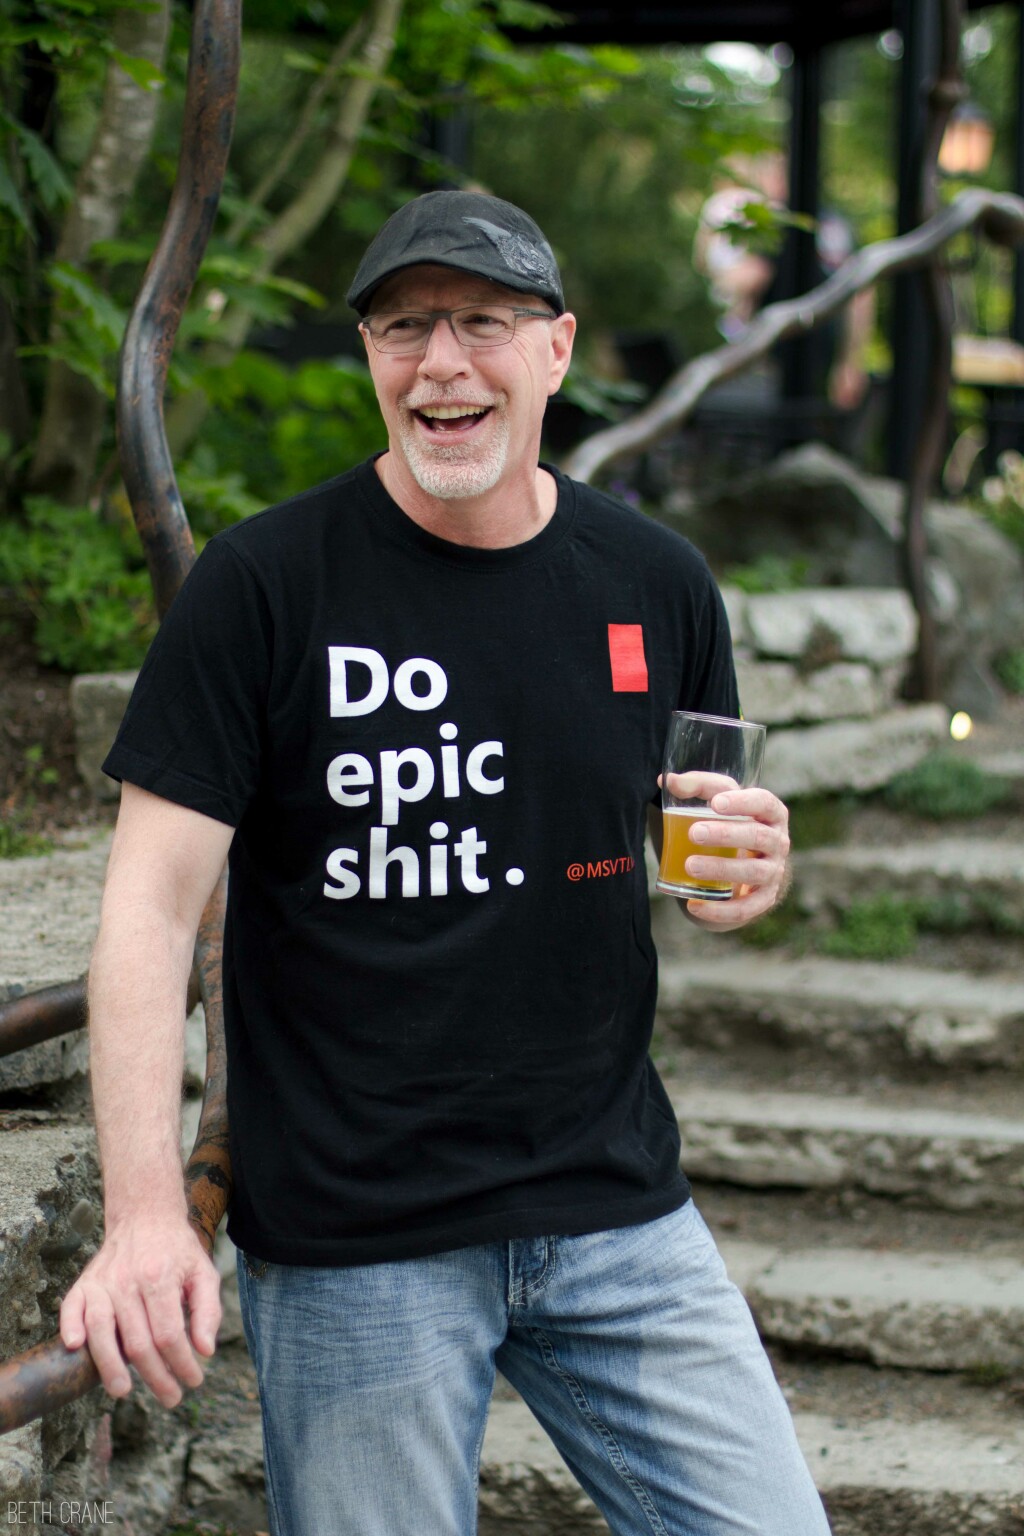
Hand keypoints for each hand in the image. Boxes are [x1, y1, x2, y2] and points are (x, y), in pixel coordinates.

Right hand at [60, 1216, 220, 1407]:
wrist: (146, 1216)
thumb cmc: (177, 1251)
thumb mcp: (203, 1273)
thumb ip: (208, 1310)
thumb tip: (205, 1350)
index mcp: (160, 1277)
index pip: (169, 1334)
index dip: (181, 1363)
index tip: (193, 1380)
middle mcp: (128, 1280)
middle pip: (137, 1341)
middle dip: (155, 1377)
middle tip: (170, 1397)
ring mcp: (102, 1281)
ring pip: (101, 1331)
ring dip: (110, 1366)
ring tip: (123, 1392)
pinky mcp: (84, 1283)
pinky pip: (70, 1308)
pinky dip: (69, 1327)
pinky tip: (76, 1348)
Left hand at [659, 773, 789, 931]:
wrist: (741, 864)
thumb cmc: (729, 823)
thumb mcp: (717, 800)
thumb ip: (696, 786)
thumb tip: (666, 780)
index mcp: (770, 814)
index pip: (764, 803)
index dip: (743, 802)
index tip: (715, 803)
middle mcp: (778, 842)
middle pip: (758, 837)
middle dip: (726, 835)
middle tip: (694, 833)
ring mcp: (773, 872)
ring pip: (754, 872)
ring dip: (722, 869)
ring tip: (690, 866)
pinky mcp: (763, 899)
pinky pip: (745, 908)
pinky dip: (720, 910)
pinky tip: (694, 905)